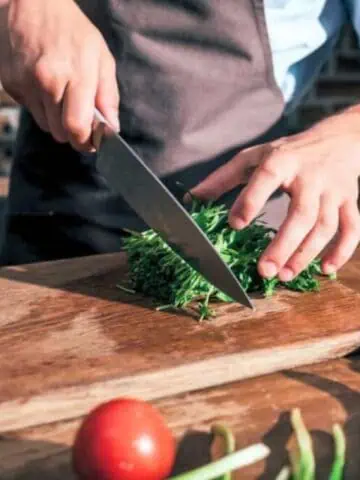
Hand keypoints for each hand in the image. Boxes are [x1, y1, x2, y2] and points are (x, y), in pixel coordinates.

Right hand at [0, 0, 118, 150]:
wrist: (31, 5)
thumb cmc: (72, 31)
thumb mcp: (101, 58)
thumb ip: (108, 96)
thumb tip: (112, 129)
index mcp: (74, 75)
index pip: (76, 128)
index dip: (85, 142)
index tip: (91, 142)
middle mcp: (47, 82)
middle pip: (60, 133)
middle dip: (73, 133)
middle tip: (80, 119)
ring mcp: (25, 84)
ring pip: (45, 126)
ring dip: (56, 120)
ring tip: (62, 95)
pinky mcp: (11, 85)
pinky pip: (31, 111)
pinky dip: (41, 107)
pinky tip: (45, 86)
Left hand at [191, 108, 359, 280]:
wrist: (338, 138)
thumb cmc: (288, 152)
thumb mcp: (253, 157)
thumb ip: (223, 178)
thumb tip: (192, 199)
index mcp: (282, 161)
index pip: (266, 178)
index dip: (251, 200)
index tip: (235, 224)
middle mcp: (310, 176)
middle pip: (302, 213)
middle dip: (284, 244)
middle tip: (265, 270)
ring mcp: (333, 191)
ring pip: (325, 225)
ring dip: (307, 253)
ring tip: (285, 275)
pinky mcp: (349, 201)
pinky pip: (352, 228)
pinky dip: (343, 250)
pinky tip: (326, 269)